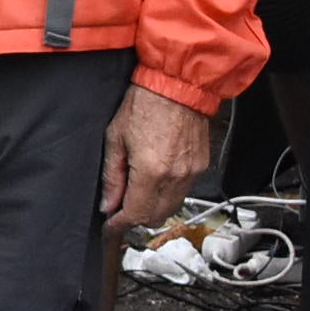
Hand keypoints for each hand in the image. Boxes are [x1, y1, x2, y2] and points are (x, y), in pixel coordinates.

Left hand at [101, 83, 212, 225]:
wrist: (178, 84)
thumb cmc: (146, 102)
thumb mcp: (115, 137)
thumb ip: (112, 175)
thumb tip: (108, 203)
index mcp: (151, 171)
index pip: (136, 214)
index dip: (120, 224)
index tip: (111, 225)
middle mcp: (175, 177)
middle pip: (156, 217)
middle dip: (136, 218)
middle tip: (120, 208)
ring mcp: (191, 173)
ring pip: (172, 208)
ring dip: (153, 208)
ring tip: (136, 193)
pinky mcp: (201, 166)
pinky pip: (183, 192)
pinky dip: (168, 194)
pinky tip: (155, 181)